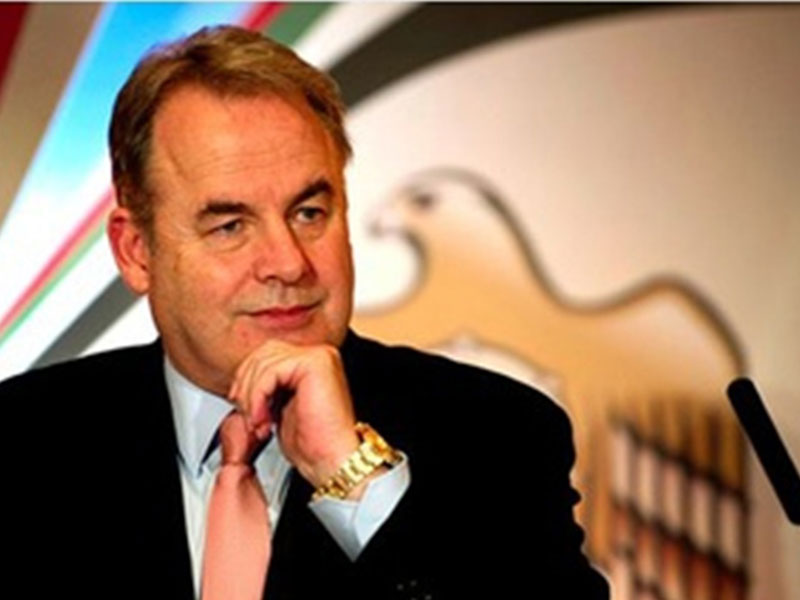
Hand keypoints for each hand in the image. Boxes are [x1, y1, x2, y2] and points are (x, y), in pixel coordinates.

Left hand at [228, 340, 359, 488]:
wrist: (332, 463)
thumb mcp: (281, 408)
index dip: (247, 379)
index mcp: (314, 362)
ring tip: (257, 423)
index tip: (241, 406)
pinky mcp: (315, 364)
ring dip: (251, 396)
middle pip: (263, 353)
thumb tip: (240, 381)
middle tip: (248, 416)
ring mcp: (319, 357)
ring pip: (264, 363)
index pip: (268, 354)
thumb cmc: (313, 445)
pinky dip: (258, 397)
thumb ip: (268, 388)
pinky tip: (263, 420)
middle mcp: (320, 355)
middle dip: (246, 385)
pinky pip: (270, 372)